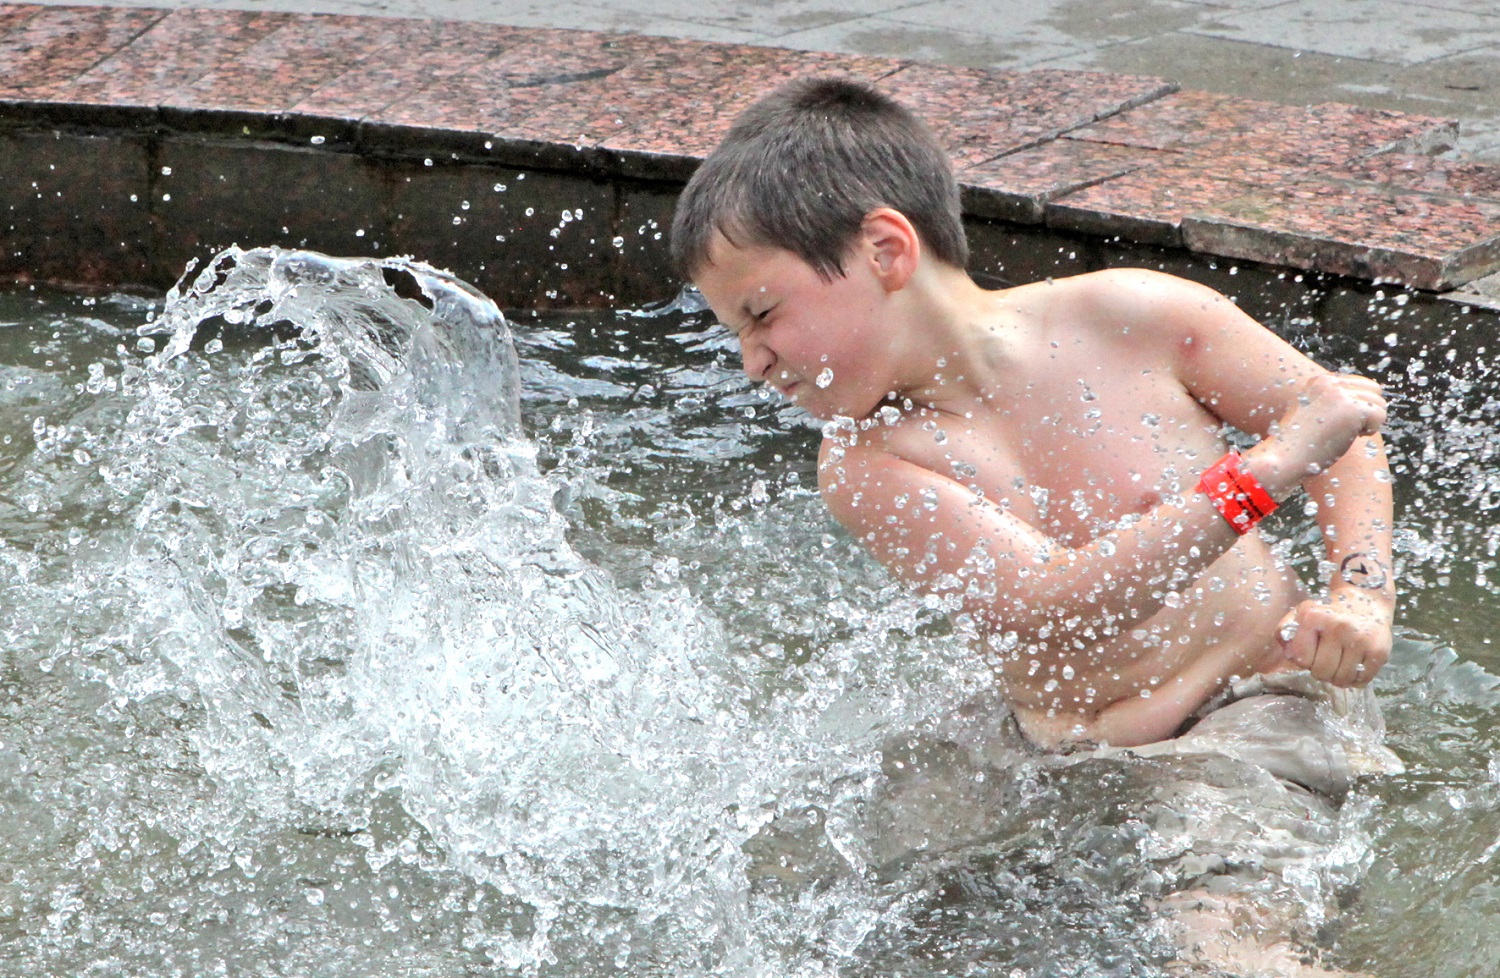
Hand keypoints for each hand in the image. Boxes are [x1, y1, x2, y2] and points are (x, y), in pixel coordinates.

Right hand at [1269, 373, 1386, 484]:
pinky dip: (1370, 430)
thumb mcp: (1313, 413)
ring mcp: (1340, 394)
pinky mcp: (1351, 408)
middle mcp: (1330, 382)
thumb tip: (1369, 394)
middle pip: (1373, 390)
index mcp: (1319, 380)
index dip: (1356, 406)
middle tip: (1345, 430)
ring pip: (1379, 403)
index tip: (1337, 423)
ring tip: (1345, 434)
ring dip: (1368, 422)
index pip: (1359, 384)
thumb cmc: (1299, 443)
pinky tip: (1350, 438)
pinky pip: (1380, 416)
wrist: (1284, 458)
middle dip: (1366, 411)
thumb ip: (1334, 401)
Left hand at [1275, 588, 1393, 686]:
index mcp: (1313, 616)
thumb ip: (1285, 632)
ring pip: (1342, 680)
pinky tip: (1354, 667)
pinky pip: (1362, 680)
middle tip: (1326, 662)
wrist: (1366, 599)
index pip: (1301, 658)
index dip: (1304, 660)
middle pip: (1321, 672)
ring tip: (1339, 665)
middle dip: (1321, 671)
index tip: (1310, 654)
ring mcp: (1360, 640)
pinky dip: (1356, 679)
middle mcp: (1338, 627)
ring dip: (1338, 678)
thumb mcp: (1301, 613)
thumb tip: (1289, 656)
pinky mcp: (1379, 651)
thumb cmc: (1328, 611)